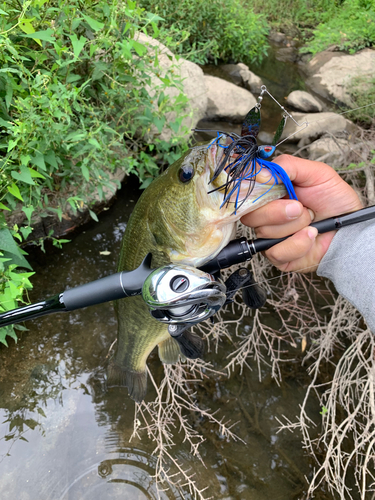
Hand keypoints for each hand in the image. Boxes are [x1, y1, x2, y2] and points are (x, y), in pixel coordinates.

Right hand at [241, 155, 362, 272]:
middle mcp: (265, 215)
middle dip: (279, 212)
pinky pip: (276, 252)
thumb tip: (260, 173)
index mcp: (269, 194)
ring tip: (311, 222)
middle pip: (251, 215)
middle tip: (300, 207)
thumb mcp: (316, 173)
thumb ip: (287, 165)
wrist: (350, 227)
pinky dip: (298, 243)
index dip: (254, 192)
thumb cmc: (333, 200)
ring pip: (265, 233)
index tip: (272, 188)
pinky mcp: (278, 255)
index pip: (245, 193)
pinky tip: (310, 236)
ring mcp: (269, 236)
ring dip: (294, 227)